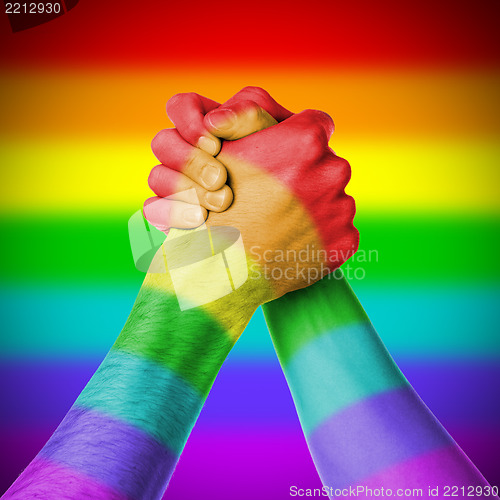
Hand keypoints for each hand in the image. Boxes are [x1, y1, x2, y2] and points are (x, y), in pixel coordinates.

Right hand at [147, 87, 358, 301]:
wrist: (224, 270)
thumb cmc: (217, 205)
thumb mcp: (225, 149)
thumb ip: (251, 117)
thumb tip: (278, 113)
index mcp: (305, 139)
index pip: (315, 122)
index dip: (296, 138)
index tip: (284, 155)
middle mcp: (332, 169)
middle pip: (325, 162)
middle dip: (306, 174)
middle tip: (277, 194)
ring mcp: (341, 208)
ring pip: (331, 197)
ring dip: (313, 205)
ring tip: (281, 222)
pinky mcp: (346, 241)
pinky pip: (335, 229)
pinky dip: (319, 234)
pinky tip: (292, 242)